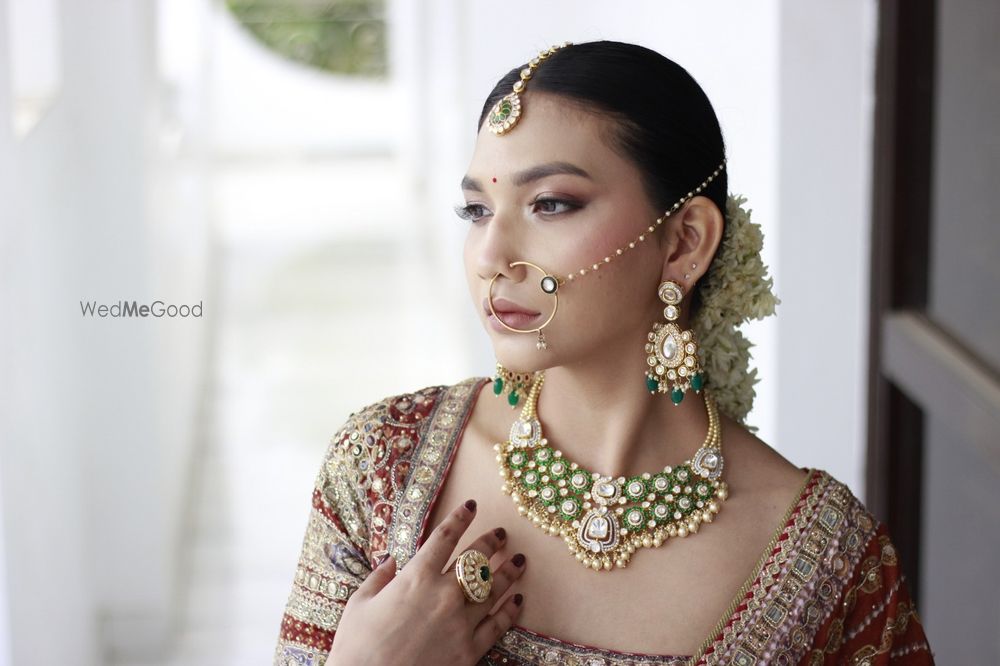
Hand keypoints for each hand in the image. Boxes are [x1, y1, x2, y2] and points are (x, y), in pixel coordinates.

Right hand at [325, 499, 526, 665]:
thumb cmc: (357, 648)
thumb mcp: (359, 605)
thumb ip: (378, 579)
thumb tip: (390, 562)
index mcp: (416, 577)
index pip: (444, 537)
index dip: (460, 518)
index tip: (471, 507)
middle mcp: (443, 594)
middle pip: (476, 559)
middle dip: (491, 542)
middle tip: (501, 533)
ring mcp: (460, 623)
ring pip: (493, 589)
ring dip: (508, 571)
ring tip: (519, 560)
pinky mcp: (470, 651)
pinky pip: (497, 625)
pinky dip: (509, 611)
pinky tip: (517, 600)